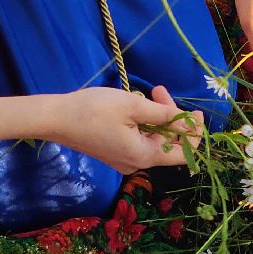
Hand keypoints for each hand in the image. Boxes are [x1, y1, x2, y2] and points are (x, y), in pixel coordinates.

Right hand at [48, 85, 203, 173]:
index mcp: (145, 156)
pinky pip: (138, 139)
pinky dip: (143, 122)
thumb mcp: (133, 106)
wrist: (56, 119)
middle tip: (160, 90)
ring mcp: (124, 159)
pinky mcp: (113, 152)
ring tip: (149, 92)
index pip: (182, 153)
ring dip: (156, 116)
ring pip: (153, 138)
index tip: (196, 110)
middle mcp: (137, 163)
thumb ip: (162, 115)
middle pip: (167, 143)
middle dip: (171, 116)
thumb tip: (186, 122)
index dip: (194, 133)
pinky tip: (136, 104)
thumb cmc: (95, 110)